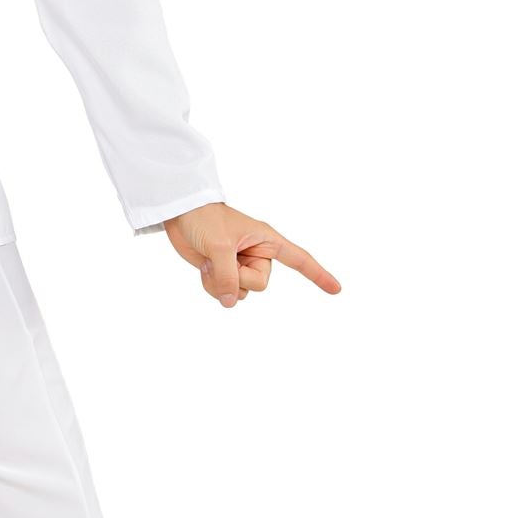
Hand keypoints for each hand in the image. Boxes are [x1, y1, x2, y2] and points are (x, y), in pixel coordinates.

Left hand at [163, 201, 340, 307]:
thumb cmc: (205, 219)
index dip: (318, 275)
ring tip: (211, 262)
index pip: (299, 259)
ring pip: (241, 293)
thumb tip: (231, 302)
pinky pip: (225, 293)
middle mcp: (257, 255)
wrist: (180, 214)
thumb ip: (228, 276)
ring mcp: (240, 265)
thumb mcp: (220, 246)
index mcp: (266, 240)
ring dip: (222, 283)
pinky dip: (212, 286)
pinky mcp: (224, 272)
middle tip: (222, 259)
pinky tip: (205, 268)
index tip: (337, 290)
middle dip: (238, 278)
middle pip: (259, 285)